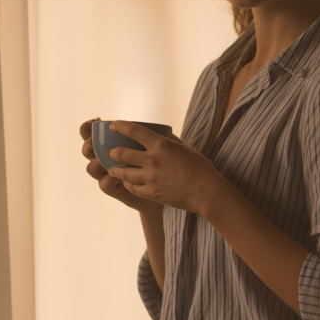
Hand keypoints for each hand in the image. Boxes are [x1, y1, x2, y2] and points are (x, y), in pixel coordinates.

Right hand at [80, 117, 160, 214]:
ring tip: (106, 161)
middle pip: (87, 150)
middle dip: (88, 145)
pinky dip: (109, 179)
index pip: (91, 133)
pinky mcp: (111, 187)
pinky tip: (116, 177)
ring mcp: (105, 172)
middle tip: (93, 144)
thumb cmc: (159, 162)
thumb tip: (165, 130)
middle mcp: (103, 157)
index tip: (96, 121)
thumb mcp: (157, 147)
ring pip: (92, 167)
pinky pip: (104, 183)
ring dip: (97, 163)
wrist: (163, 187)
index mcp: (110, 142)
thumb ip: (155, 137)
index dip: (88, 127)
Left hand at [105, 120, 226, 215]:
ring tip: (114, 169)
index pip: (133, 131)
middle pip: (120, 153)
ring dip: (115, 169)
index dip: (120, 126)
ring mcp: (150, 178)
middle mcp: (152, 160)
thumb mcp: (186, 148)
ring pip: (122, 172)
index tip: (113, 126)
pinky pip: (132, 187)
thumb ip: (170, 140)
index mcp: (161, 145)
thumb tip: (160, 133)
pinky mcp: (151, 193)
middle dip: (112, 152)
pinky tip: (128, 182)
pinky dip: (128, 184)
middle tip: (112, 153)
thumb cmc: (201, 168)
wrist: (207, 192)